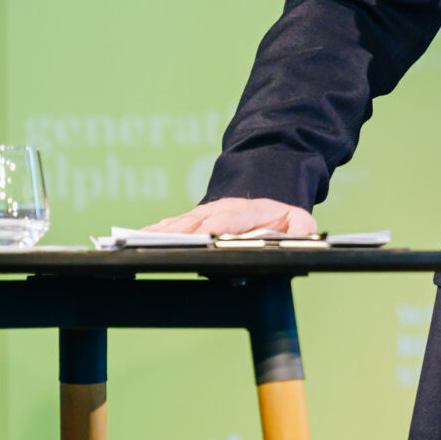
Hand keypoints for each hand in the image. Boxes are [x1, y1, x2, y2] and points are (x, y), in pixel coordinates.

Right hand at [146, 197, 315, 235]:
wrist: (270, 197)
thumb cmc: (284, 218)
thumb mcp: (301, 223)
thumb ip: (303, 229)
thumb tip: (301, 231)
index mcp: (250, 212)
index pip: (229, 220)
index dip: (213, 227)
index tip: (199, 236)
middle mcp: (224, 209)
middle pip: (197, 220)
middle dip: (177, 231)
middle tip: (154, 242)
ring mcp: (207, 212)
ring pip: (181, 221)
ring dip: (160, 231)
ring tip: (137, 240)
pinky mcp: (195, 220)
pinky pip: (174, 224)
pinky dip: (157, 230)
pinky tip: (138, 237)